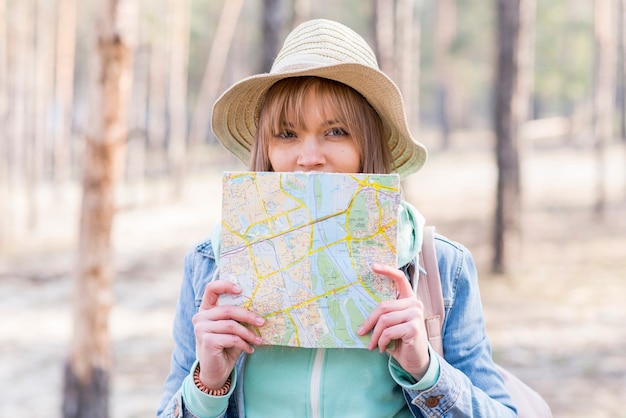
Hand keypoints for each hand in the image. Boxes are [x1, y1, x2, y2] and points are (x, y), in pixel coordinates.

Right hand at [192, 280, 265, 388]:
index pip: (211, 289)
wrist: (215, 372)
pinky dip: (244, 344)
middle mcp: (200, 317)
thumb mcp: (233, 330)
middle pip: (228, 309)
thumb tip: (259, 308)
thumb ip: (238, 318)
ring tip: (259, 340)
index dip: (225, 285)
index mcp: (206, 310)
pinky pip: (231, 338)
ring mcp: (201, 329)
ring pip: (232, 325)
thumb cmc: (226, 347)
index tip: (241, 289)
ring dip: (249, 333)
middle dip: (249, 316)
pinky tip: (250, 349)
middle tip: (263, 322)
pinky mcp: (207, 341)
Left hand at [358, 264, 429, 379]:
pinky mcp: (414, 327)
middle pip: (383, 306)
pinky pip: (388, 332)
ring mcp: (416, 315)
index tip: (373, 266)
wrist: (415, 360)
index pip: (400, 279)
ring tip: (372, 345)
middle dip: (369, 321)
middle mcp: (414, 304)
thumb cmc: (400, 341)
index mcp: (408, 299)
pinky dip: (382, 342)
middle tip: (361, 332)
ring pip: (384, 320)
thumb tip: (361, 314)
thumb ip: (383, 315)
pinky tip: (383, 349)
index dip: (387, 270)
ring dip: (374, 335)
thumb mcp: (391, 325)